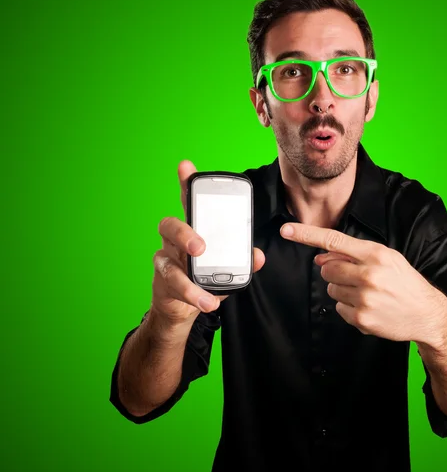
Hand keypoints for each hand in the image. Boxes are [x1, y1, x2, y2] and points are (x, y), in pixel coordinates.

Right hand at [151, 160, 265, 325]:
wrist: (182, 306)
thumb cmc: (204, 274)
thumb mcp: (226, 264)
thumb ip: (242, 257)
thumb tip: (258, 256)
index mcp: (193, 228)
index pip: (188, 201)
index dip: (186, 183)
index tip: (186, 166)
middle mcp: (174, 240)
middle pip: (169, 225)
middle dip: (184, 233)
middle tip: (200, 247)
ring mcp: (165, 260)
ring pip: (167, 262)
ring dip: (188, 280)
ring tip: (207, 296)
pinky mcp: (162, 282)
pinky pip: (174, 287)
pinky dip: (193, 296)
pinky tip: (207, 302)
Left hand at [280, 223, 446, 344]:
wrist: (426, 312)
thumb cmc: (404, 282)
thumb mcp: (386, 258)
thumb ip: (353, 254)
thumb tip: (320, 257)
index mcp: (375, 254)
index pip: (333, 240)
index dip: (306, 235)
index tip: (286, 230)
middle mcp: (368, 275)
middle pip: (327, 268)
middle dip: (334, 271)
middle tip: (354, 277)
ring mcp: (364, 298)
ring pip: (330, 289)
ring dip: (341, 289)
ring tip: (365, 293)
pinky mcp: (361, 319)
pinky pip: (338, 308)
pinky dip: (348, 307)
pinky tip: (367, 306)